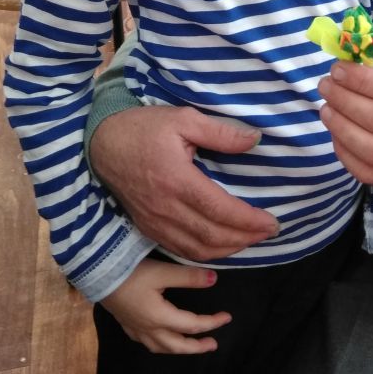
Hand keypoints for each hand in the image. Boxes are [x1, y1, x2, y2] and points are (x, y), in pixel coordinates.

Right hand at [90, 106, 278, 260]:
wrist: (100, 143)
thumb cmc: (143, 127)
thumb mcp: (183, 119)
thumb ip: (220, 133)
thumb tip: (254, 139)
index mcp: (177, 180)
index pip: (220, 210)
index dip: (249, 221)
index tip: (272, 223)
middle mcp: (166, 208)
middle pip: (211, 236)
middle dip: (244, 239)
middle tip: (268, 234)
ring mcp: (154, 221)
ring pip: (196, 249)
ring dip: (227, 250)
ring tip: (250, 241)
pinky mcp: (147, 227)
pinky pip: (179, 249)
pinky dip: (203, 254)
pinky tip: (219, 247)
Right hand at [99, 259, 230, 353]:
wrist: (97, 274)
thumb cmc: (130, 273)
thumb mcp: (163, 271)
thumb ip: (189, 277)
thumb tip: (215, 279)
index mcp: (160, 317)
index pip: (192, 325)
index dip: (211, 323)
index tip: (227, 318)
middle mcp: (148, 329)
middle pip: (176, 345)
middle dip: (196, 346)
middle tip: (213, 344)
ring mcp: (135, 329)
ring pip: (161, 347)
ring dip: (178, 349)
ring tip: (190, 345)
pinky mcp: (126, 324)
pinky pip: (146, 343)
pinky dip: (160, 345)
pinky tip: (161, 339)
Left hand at [318, 61, 372, 187]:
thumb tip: (353, 65)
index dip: (361, 81)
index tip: (338, 69)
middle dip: (345, 100)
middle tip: (326, 86)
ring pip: (371, 149)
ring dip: (341, 127)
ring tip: (326, 108)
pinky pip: (367, 172)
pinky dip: (345, 153)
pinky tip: (336, 133)